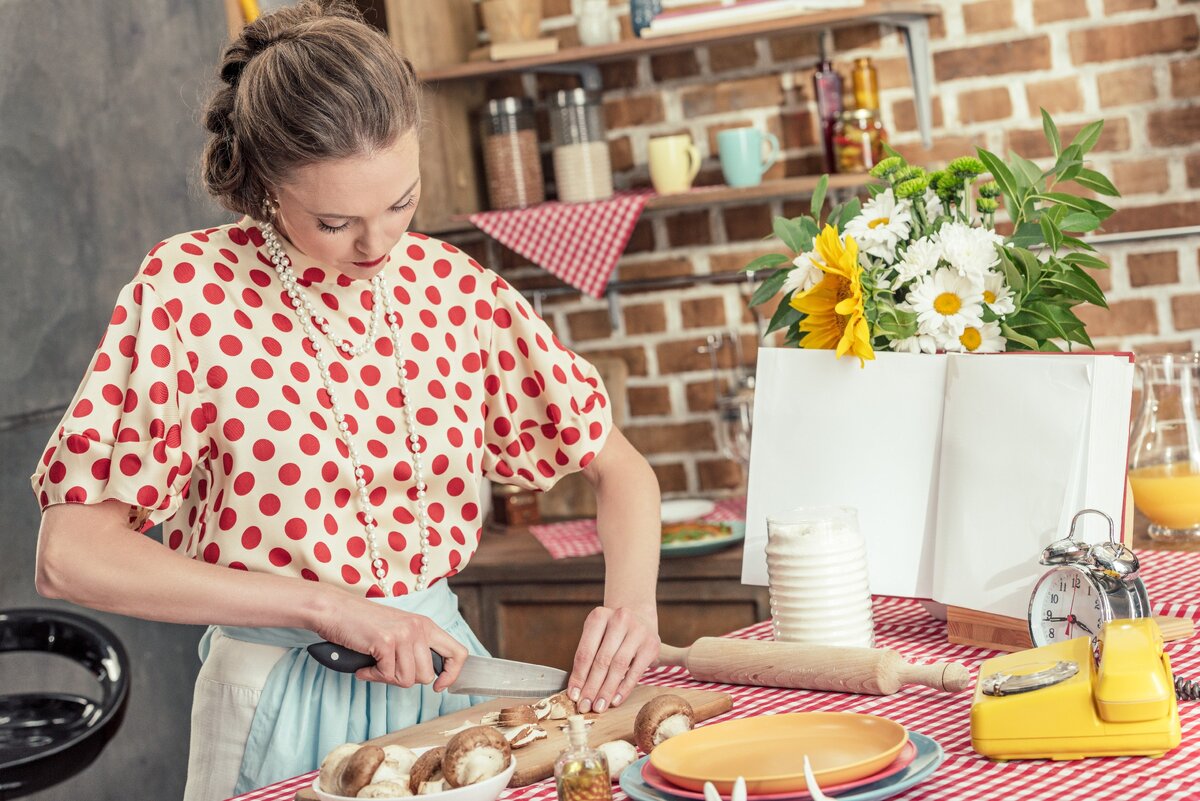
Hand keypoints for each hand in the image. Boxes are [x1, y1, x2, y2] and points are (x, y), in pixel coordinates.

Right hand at [315, 594, 468, 690]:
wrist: (334, 609)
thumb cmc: (362, 623)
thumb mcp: (398, 631)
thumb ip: (415, 649)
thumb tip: (429, 678)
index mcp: (426, 625)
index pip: (458, 653)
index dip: (452, 675)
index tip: (439, 687)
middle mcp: (419, 628)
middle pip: (426, 676)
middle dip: (405, 679)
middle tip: (387, 670)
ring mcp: (403, 634)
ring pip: (407, 680)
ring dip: (387, 678)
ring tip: (374, 665)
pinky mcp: (386, 642)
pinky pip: (386, 676)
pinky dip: (372, 676)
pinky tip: (364, 665)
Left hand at [568, 606, 659, 713]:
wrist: (639, 620)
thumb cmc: (612, 633)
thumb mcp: (597, 636)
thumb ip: (587, 659)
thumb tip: (577, 692)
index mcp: (599, 616)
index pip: (585, 652)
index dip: (578, 676)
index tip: (573, 696)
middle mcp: (619, 619)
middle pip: (602, 660)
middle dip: (592, 687)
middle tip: (585, 706)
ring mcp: (638, 630)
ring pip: (618, 666)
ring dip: (607, 690)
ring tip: (599, 706)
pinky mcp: (651, 644)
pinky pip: (635, 671)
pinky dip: (624, 688)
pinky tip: (615, 700)